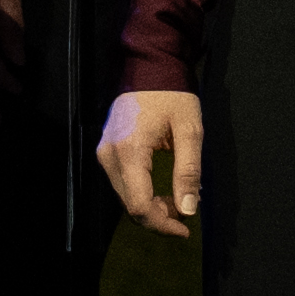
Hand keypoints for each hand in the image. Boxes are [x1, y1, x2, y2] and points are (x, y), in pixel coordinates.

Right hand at [99, 87, 203, 237]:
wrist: (149, 66)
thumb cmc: (173, 94)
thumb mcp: (190, 131)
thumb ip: (188, 172)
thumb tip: (189, 209)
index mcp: (130, 152)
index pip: (140, 206)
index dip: (163, 224)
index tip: (185, 229)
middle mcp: (110, 156)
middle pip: (130, 205)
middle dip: (159, 216)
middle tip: (186, 211)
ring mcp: (105, 153)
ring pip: (125, 197)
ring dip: (151, 206)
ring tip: (177, 198)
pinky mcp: (106, 150)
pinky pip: (122, 183)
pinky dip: (142, 192)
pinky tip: (161, 189)